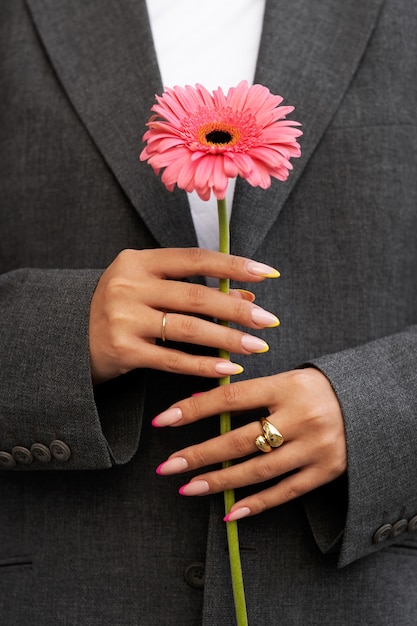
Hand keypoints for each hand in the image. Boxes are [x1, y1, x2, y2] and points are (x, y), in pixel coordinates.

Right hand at [89, 248, 279, 382]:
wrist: (69, 339)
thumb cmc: (120, 309)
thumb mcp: (150, 289)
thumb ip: (194, 289)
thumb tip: (247, 294)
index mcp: (137, 262)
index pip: (194, 258)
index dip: (233, 264)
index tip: (268, 273)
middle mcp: (128, 285)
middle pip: (196, 296)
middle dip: (238, 309)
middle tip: (269, 320)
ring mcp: (123, 318)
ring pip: (188, 328)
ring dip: (229, 339)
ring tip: (257, 346)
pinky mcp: (123, 350)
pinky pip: (173, 359)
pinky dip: (205, 365)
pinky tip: (229, 369)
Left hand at [154, 368, 346, 519]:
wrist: (369, 403)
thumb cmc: (316, 389)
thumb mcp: (287, 379)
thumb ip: (249, 391)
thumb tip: (199, 402)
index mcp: (288, 386)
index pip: (232, 398)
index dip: (195, 409)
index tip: (164, 419)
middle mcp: (301, 417)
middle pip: (241, 439)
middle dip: (199, 454)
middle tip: (168, 466)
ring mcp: (315, 447)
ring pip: (259, 470)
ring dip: (220, 481)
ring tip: (189, 488)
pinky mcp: (326, 471)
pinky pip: (286, 492)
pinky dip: (256, 504)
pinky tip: (230, 511)